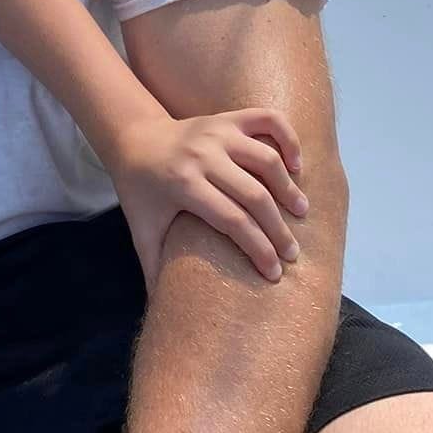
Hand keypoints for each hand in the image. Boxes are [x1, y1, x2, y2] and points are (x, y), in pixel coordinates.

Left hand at [111, 107, 306, 284]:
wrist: (132, 138)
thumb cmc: (140, 191)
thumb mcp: (142, 228)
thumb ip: (154, 268)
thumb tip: (164, 315)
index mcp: (183, 184)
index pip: (233, 221)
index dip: (258, 250)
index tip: (274, 274)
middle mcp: (202, 155)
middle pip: (254, 195)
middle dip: (278, 229)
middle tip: (292, 254)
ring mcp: (216, 132)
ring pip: (266, 159)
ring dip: (288, 188)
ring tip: (300, 213)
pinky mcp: (226, 118)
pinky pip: (266, 119)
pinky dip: (287, 137)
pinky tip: (296, 164)